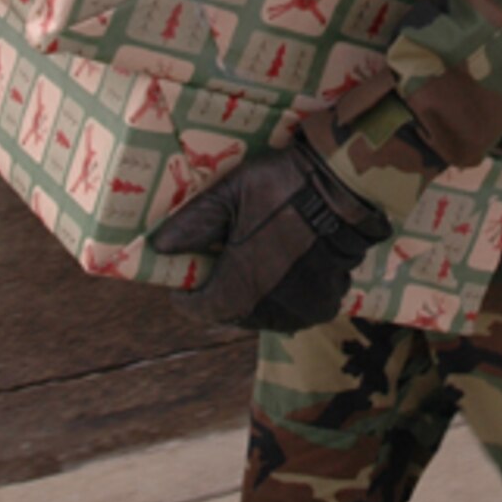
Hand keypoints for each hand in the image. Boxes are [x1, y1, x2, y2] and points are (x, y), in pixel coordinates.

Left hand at [148, 138, 389, 332]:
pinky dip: (285, 294)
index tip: (185, 279)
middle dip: (222, 291)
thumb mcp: (228, 194)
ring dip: (254, 295)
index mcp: (237, 290)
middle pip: (231, 312)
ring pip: (263, 313)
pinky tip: (284, 268)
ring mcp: (299, 311)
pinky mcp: (325, 305)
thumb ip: (192, 223)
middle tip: (222, 262)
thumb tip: (159, 246)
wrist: (342, 187)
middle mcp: (267, 311)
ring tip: (253, 264)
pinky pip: (293, 309)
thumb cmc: (280, 188)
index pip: (199, 309)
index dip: (187, 295)